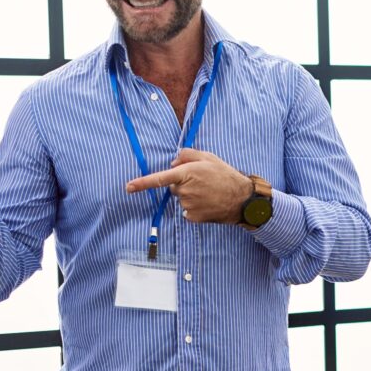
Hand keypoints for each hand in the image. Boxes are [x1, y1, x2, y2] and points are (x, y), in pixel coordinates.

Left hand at [124, 148, 256, 223]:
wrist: (241, 199)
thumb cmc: (225, 176)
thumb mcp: (208, 157)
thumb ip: (187, 154)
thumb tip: (173, 162)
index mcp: (187, 173)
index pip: (160, 178)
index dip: (142, 183)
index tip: (128, 187)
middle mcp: (185, 189)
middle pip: (173, 187)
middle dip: (183, 184)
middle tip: (203, 182)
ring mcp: (188, 204)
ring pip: (180, 198)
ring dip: (190, 195)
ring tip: (208, 193)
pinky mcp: (192, 216)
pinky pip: (186, 210)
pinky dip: (194, 207)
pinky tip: (207, 203)